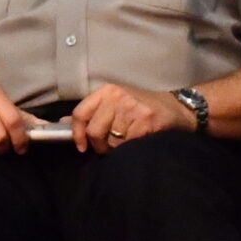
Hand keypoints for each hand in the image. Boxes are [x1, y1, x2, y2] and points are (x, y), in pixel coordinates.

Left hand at [70, 83, 193, 153]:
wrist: (176, 107)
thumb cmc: (141, 107)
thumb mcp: (115, 103)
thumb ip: (92, 112)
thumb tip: (64, 123)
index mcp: (107, 91)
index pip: (81, 112)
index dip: (77, 133)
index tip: (81, 146)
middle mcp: (117, 97)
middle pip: (94, 130)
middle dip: (99, 145)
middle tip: (109, 146)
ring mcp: (132, 108)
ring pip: (111, 141)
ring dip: (116, 149)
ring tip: (126, 142)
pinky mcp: (145, 121)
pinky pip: (127, 145)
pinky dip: (130, 149)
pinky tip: (137, 141)